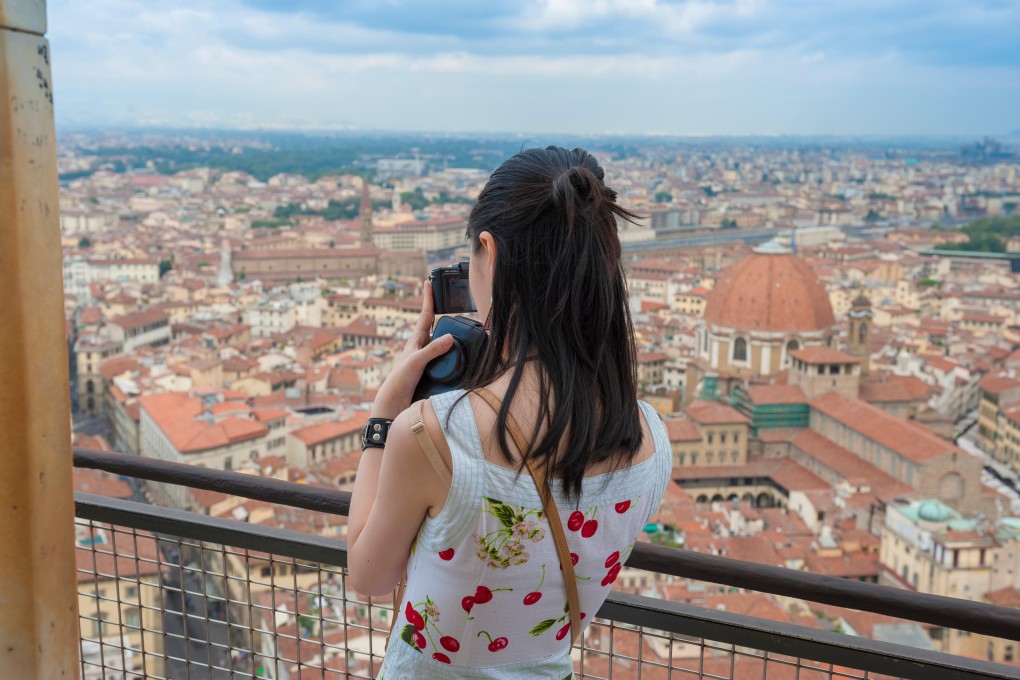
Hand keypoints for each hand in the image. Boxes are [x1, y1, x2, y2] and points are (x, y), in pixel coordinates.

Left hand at [372, 280, 452, 418]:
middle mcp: (421, 346)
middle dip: (442, 314)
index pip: (426, 314)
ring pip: (441, 341)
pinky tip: (459, 355)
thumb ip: (432, 350)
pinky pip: (445, 357)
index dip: (428, 298)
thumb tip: (450, 337)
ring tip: (460, 325)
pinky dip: (453, 352)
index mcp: (416, 340)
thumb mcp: (416, 361)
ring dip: (450, 334)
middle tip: (449, 300)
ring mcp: (426, 358)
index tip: (429, 282)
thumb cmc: (400, 379)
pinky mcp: (431, 370)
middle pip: (435, 325)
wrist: (395, 402)